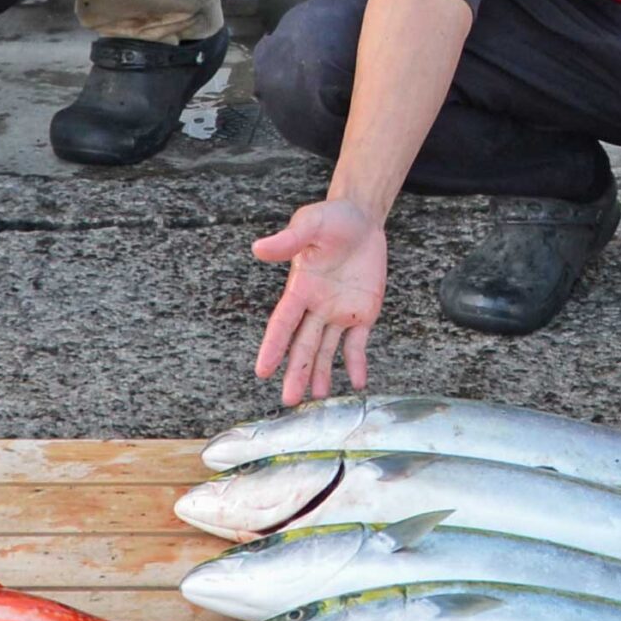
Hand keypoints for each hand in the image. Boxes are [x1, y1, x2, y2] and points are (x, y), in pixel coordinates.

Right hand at [251, 197, 386, 403]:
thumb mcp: (310, 224)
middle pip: (303, 345)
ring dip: (321, 374)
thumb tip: (258, 248)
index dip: (273, 347)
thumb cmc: (331, 219)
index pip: (283, 323)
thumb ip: (289, 240)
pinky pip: (357, 343)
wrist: (362, 219)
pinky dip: (356, 363)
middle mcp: (316, 306)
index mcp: (300, 288)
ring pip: (326, 350)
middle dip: (296, 372)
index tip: (262, 370)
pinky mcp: (362, 313)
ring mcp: (339, 313)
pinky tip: (357, 382)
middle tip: (288, 400)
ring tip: (316, 399)